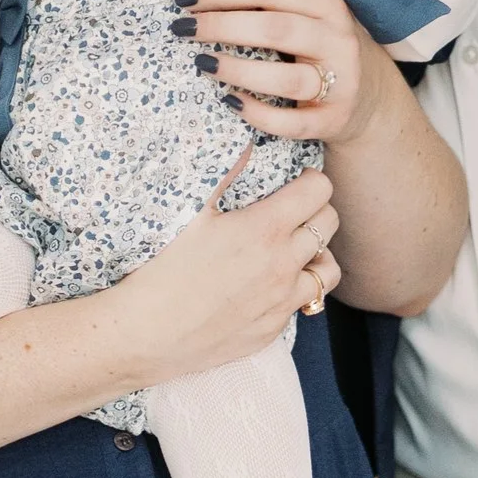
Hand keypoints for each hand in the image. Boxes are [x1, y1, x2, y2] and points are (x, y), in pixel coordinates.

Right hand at [111, 159, 341, 384]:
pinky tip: (268, 284)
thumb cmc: (163, 268)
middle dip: (316, 211)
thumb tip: (245, 144)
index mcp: (265, 229)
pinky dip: (294, 289)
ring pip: (329, 269)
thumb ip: (224, 174)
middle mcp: (283, 264)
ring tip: (294, 251)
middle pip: (329, 224)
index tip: (296, 183)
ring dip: (317, 255)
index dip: (310, 181)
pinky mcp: (274, 328)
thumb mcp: (190, 212)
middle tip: (293, 212)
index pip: (319, 191)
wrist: (147, 333)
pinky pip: (302, 302)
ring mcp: (282, 300)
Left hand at [173, 0, 382, 147]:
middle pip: (276, 29)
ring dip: (237, 69)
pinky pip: (291, 123)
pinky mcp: (332, 120)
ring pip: (286, 78)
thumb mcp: (307, 15)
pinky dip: (257, 113)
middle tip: (184, 28)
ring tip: (203, 62)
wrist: (367, 97)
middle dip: (222, 26)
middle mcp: (338, 40)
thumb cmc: (320, 48)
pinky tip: (230, 100)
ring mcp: (340, 83)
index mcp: (328, 5)